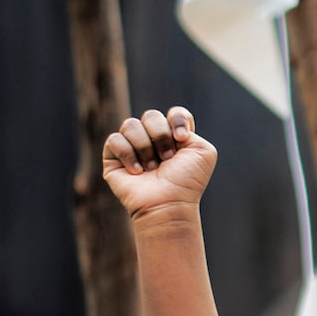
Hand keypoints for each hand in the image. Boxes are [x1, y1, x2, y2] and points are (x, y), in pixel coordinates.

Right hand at [102, 107, 216, 221]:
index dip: (177, 120)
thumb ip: (189, 128)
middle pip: (151, 116)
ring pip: (131, 124)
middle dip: (161, 136)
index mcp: (175, 137)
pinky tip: (137, 172)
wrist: (168, 202)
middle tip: (168, 158)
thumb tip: (165, 125)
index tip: (182, 139)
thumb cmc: (187, 181)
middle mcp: (153, 140)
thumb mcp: (203, 152)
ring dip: (145, 148)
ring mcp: (132, 147)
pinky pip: (115, 139)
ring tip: (152, 168)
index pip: (175, 113)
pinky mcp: (113, 157)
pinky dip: (128, 155)